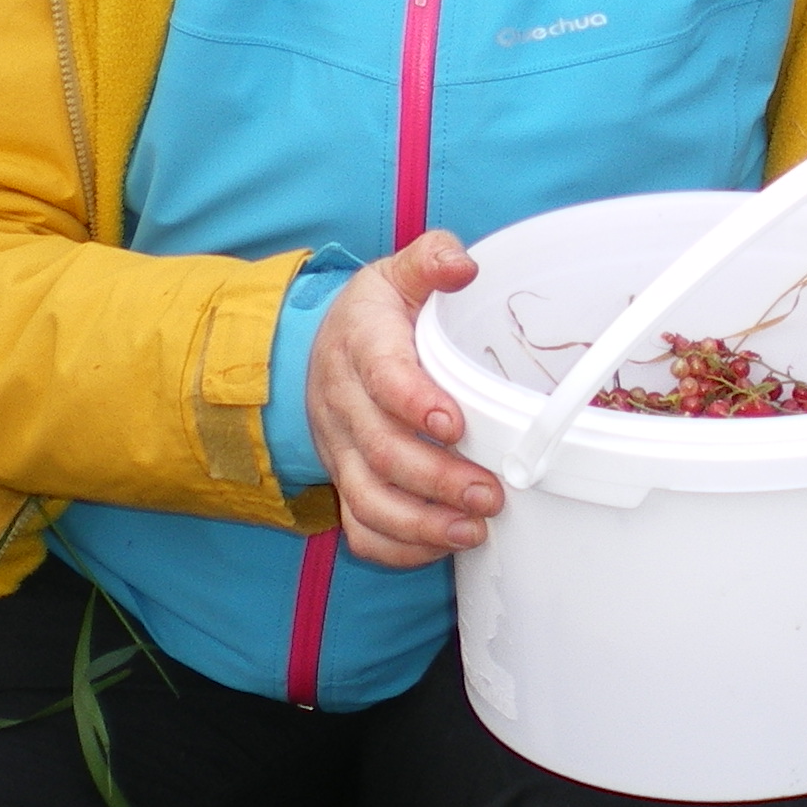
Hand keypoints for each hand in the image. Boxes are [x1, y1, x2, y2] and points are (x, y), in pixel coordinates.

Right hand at [302, 230, 503, 567]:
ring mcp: (340, 448)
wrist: (316, 348)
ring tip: (472, 531)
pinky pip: (359, 525)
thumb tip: (465, 265)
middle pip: (380, 450)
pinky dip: (396, 547)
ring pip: (367, 498)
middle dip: (436, 479)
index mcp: (361, 344)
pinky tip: (442, 547)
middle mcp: (343, 401)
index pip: (381, 376)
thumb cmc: (377, 314)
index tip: (455, 423)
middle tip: (490, 494)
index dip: (414, 402)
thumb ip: (432, 258)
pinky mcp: (344, 479)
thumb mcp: (398, 273)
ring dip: (420, 523)